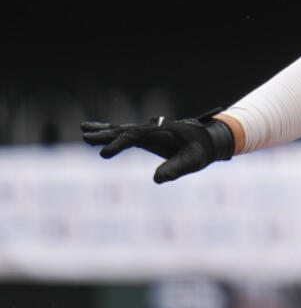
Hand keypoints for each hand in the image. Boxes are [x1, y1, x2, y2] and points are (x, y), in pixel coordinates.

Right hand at [81, 112, 234, 182]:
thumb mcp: (192, 162)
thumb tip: (157, 179)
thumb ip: (175, 169)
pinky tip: (93, 132)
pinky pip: (125, 133)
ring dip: (104, 131)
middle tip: (86, 138)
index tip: (104, 154)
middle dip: (106, 135)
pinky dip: (110, 132)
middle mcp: (152, 128)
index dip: (118, 144)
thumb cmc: (200, 151)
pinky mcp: (147, 135)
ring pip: (122, 130)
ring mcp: (148, 130)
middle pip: (125, 131)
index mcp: (161, 132)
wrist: (209, 139)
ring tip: (84, 131)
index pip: (135, 137)